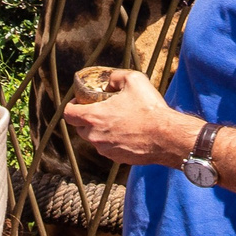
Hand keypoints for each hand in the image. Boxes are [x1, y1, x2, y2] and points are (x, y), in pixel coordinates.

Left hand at [62, 69, 200, 166]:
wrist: (166, 137)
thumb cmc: (149, 109)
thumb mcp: (134, 80)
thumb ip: (116, 77)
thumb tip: (109, 82)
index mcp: (93, 117)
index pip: (69, 114)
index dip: (71, 106)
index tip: (79, 102)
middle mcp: (95, 136)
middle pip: (80, 128)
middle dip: (86, 119)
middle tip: (100, 110)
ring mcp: (106, 150)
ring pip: (95, 139)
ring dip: (100, 130)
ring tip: (116, 121)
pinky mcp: (117, 159)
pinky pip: (108, 149)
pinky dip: (113, 141)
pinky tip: (127, 133)